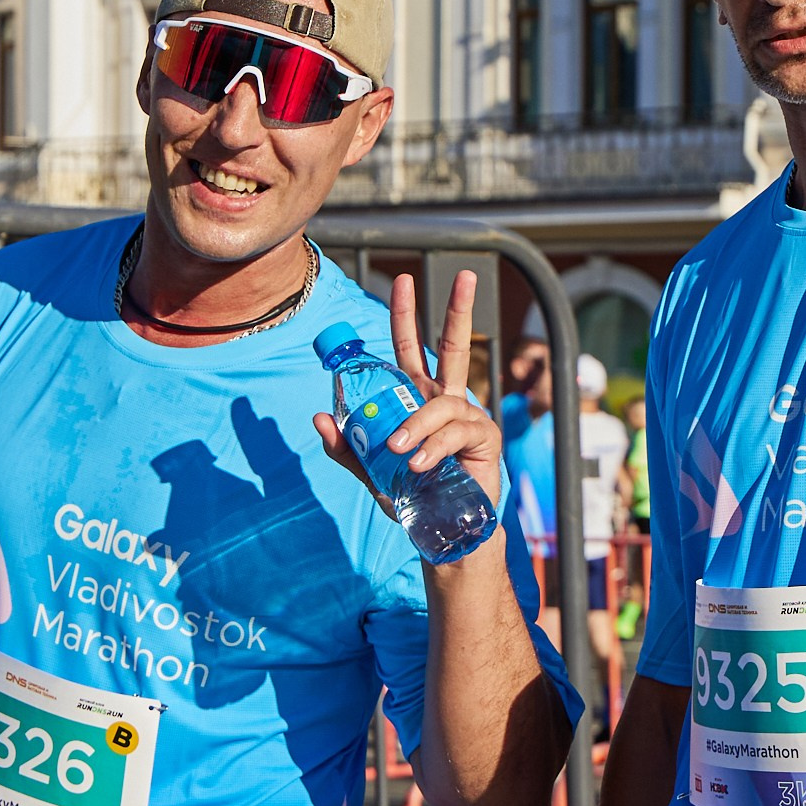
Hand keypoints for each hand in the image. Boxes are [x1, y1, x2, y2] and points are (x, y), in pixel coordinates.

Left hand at [312, 269, 504, 503]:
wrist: (441, 531)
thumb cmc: (412, 494)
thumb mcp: (369, 469)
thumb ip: (347, 446)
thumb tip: (321, 417)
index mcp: (418, 397)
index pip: (411, 348)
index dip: (406, 314)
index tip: (402, 279)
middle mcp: (446, 399)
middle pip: (454, 345)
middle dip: (458, 308)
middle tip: (464, 274)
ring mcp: (468, 416)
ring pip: (441, 403)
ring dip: (415, 425)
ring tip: (396, 452)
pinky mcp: (484, 439)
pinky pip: (455, 432)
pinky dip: (432, 446)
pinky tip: (416, 463)